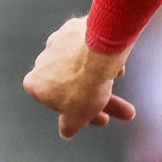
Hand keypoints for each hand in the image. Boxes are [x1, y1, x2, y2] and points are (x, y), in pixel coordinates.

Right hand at [22, 16, 135, 138]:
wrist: (96, 51)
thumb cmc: (82, 86)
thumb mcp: (76, 117)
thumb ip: (69, 125)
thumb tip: (66, 132)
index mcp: (34, 84)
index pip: (58, 104)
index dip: (83, 114)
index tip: (104, 119)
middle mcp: (42, 61)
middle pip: (74, 85)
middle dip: (101, 100)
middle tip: (126, 111)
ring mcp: (58, 43)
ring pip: (83, 66)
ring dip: (104, 78)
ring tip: (121, 82)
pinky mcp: (74, 29)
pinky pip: (90, 49)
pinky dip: (104, 60)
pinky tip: (119, 67)